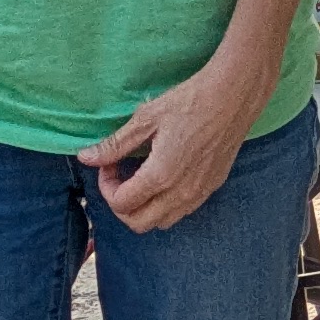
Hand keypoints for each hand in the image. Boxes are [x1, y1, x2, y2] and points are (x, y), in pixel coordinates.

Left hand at [83, 56, 267, 233]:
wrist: (233, 96)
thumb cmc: (190, 101)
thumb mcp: (145, 119)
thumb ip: (114, 145)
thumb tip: (85, 157)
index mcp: (161, 175)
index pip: (121, 204)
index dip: (106, 187)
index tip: (109, 164)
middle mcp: (181, 192)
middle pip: (139, 224)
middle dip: (121, 205)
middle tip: (120, 176)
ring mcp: (199, 193)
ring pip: (162, 222)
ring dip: (144, 208)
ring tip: (141, 178)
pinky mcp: (212, 187)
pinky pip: (182, 211)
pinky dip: (165, 204)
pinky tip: (164, 176)